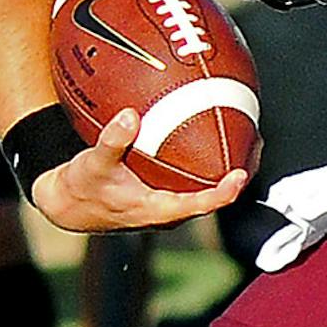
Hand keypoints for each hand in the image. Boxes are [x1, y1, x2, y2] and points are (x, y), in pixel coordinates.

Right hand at [31, 108, 247, 232]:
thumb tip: (129, 115)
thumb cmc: (83, 187)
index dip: (224, 192)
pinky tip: (215, 136)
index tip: (240, 175)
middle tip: (256, 144)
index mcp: (159, 210)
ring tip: (248, 137)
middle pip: (216, 195)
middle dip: (240, 173)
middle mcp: (172, 211)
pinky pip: (197, 180)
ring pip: (209, 188)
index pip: (201, 205)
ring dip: (229, 166)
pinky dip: (209, 162)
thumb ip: (113, 141)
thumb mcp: (92, 164)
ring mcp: (172, 205)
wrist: (70, 205)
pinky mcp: (167, 196)